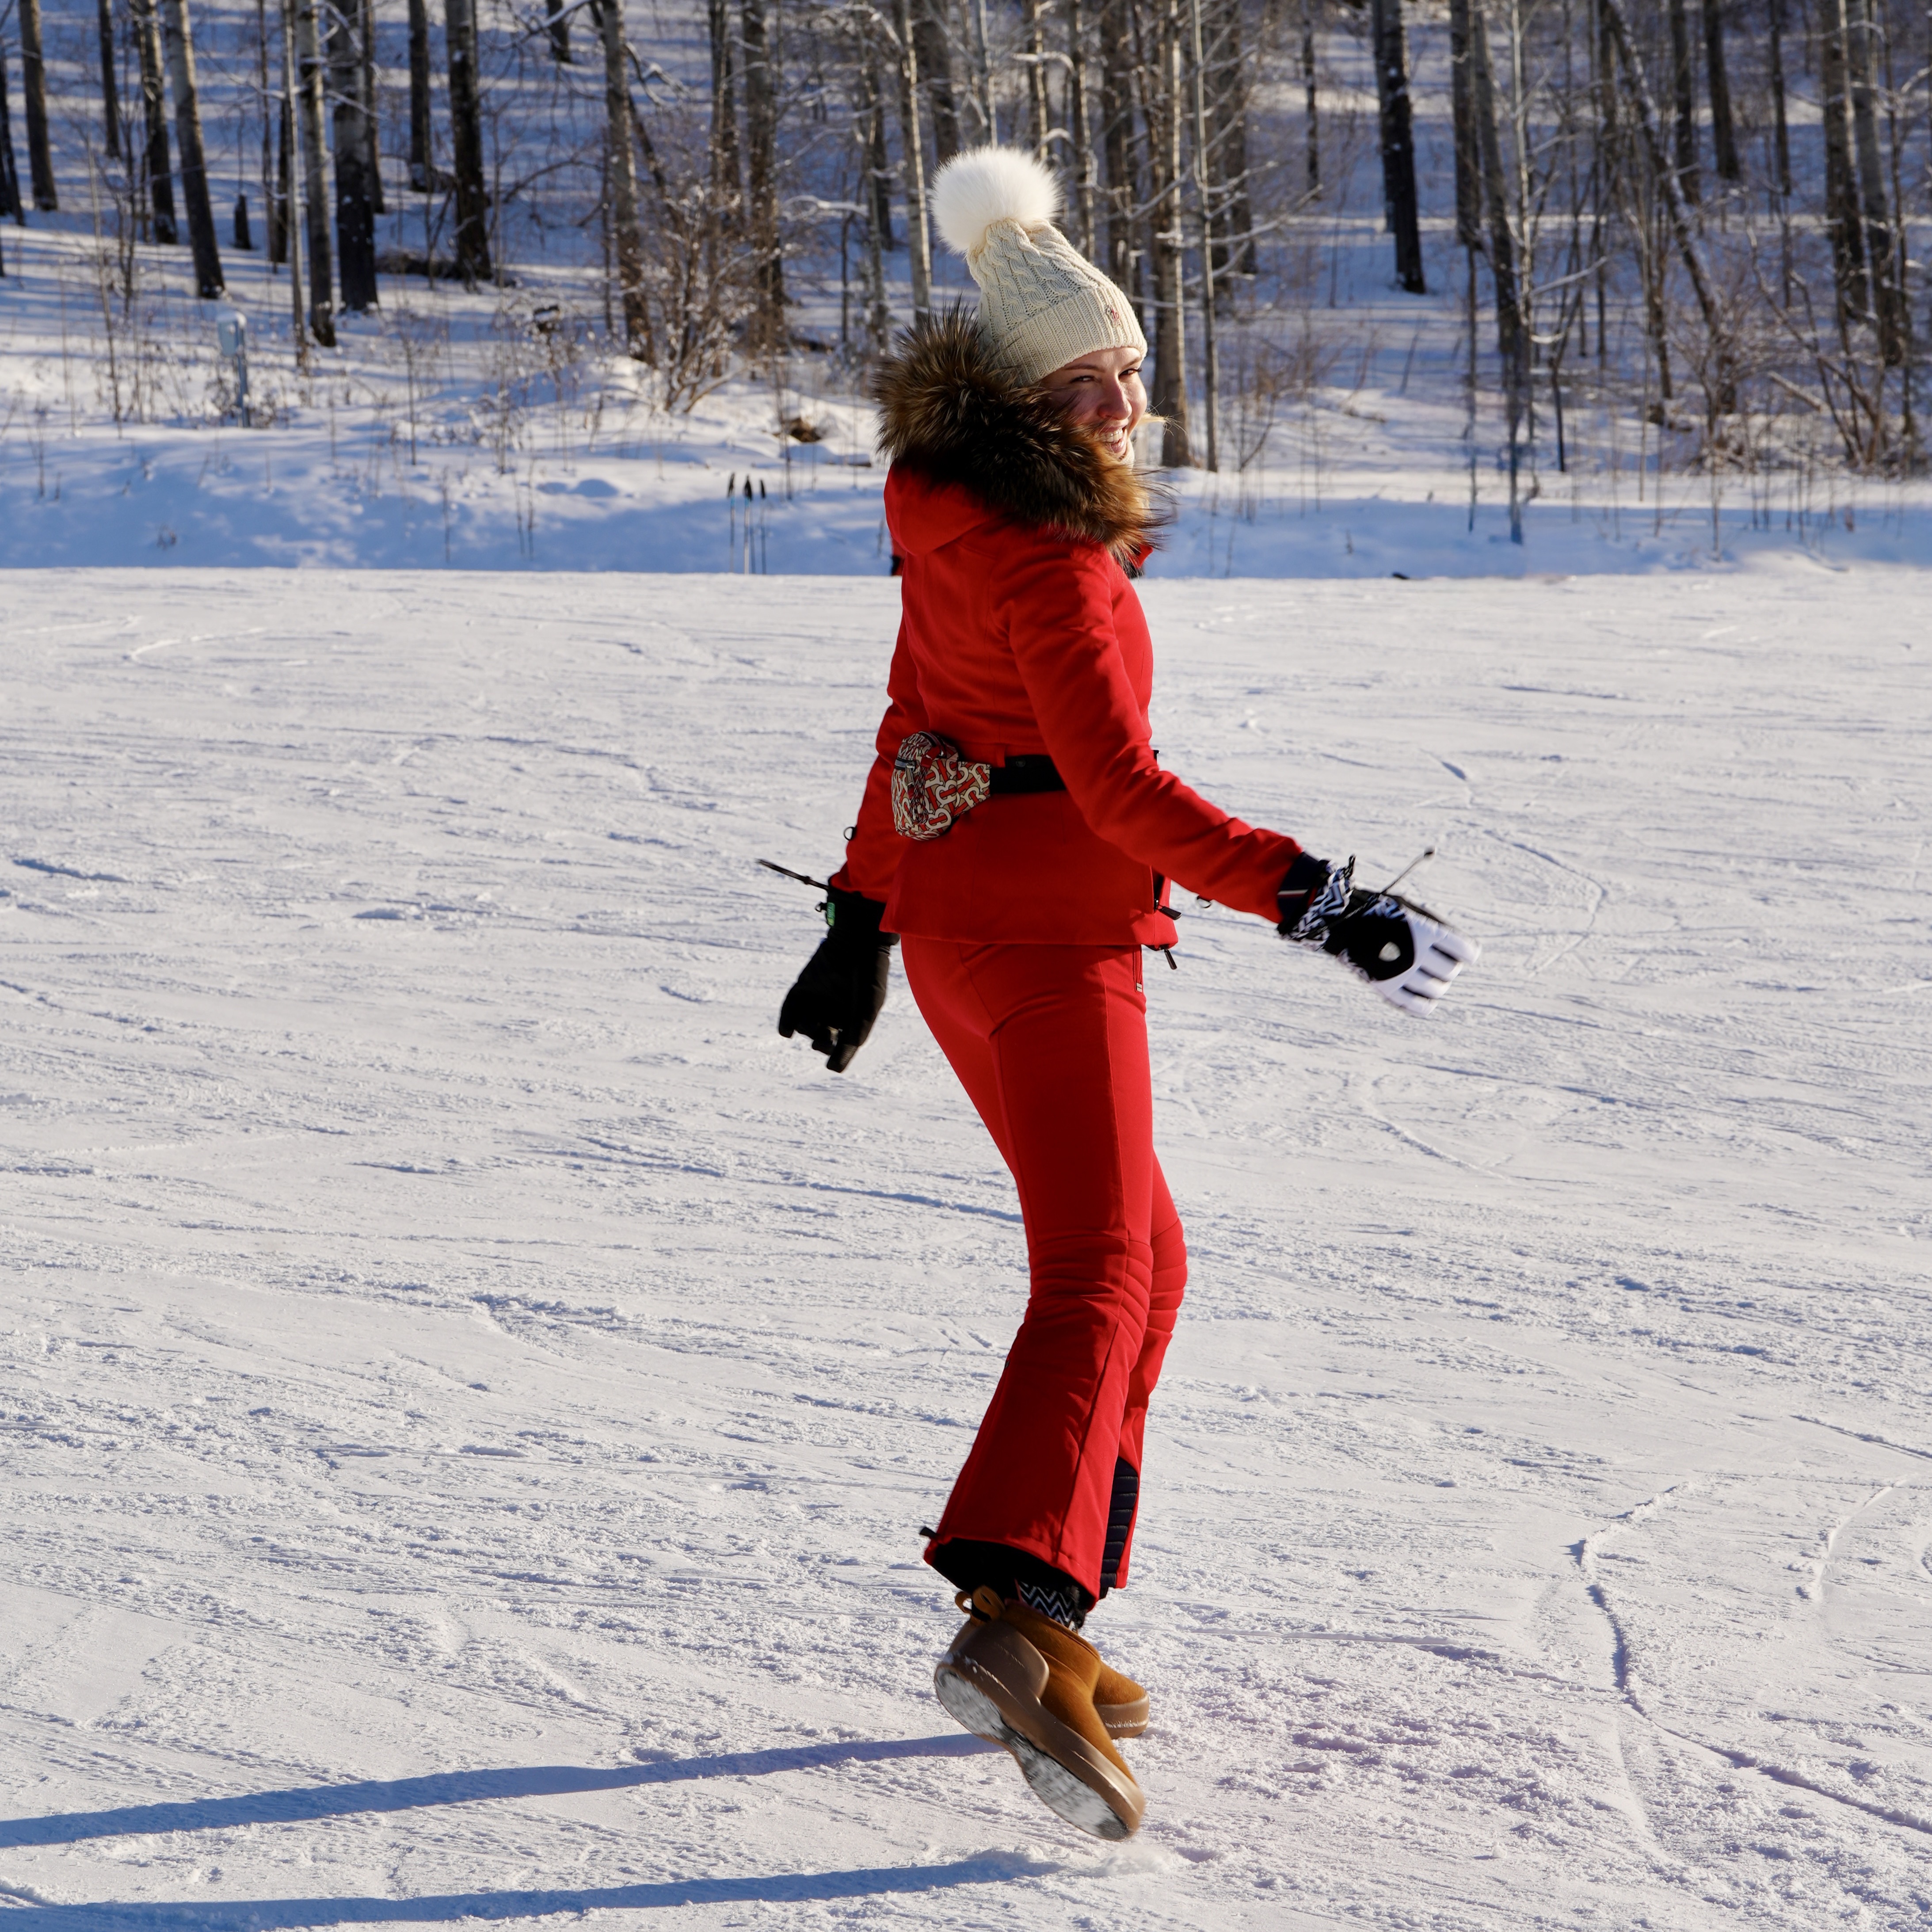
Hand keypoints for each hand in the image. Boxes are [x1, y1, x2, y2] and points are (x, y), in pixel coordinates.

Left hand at [778, 887, 895, 1071]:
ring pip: (804, 1028)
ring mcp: (815, 1002)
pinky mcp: (800, 990)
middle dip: (821, 1043)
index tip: (833, 1066)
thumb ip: (856, 1034)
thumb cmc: (869, 975)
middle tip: (825, 1038)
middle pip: (821, 1040)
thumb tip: (839, 1062)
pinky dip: (785, 1025)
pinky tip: (787, 1031)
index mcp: (851, 1020)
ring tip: (815, 1020)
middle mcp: (832, 1013)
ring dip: (807, 1029)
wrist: (857, 940)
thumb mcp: (868, 1007)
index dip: (837, 1058)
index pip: (842, 1046)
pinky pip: (788, 1014)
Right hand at [1278, 854, 1478, 1015]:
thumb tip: (1470, 952)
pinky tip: (1423, 994)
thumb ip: (1442, 928)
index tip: (1464, 952)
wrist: (1343, 923)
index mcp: (1425, 932)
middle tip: (1438, 959)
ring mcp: (1400, 973)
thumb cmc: (1383, 913)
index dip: (1467, 952)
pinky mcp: (1386, 989)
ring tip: (1427, 974)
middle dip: (1449, 965)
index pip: (1466, 952)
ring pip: (1437, 989)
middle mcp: (1415, 953)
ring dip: (1438, 983)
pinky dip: (1426, 1003)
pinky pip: (1419, 1006)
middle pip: (1451, 971)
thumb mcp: (1413, 911)